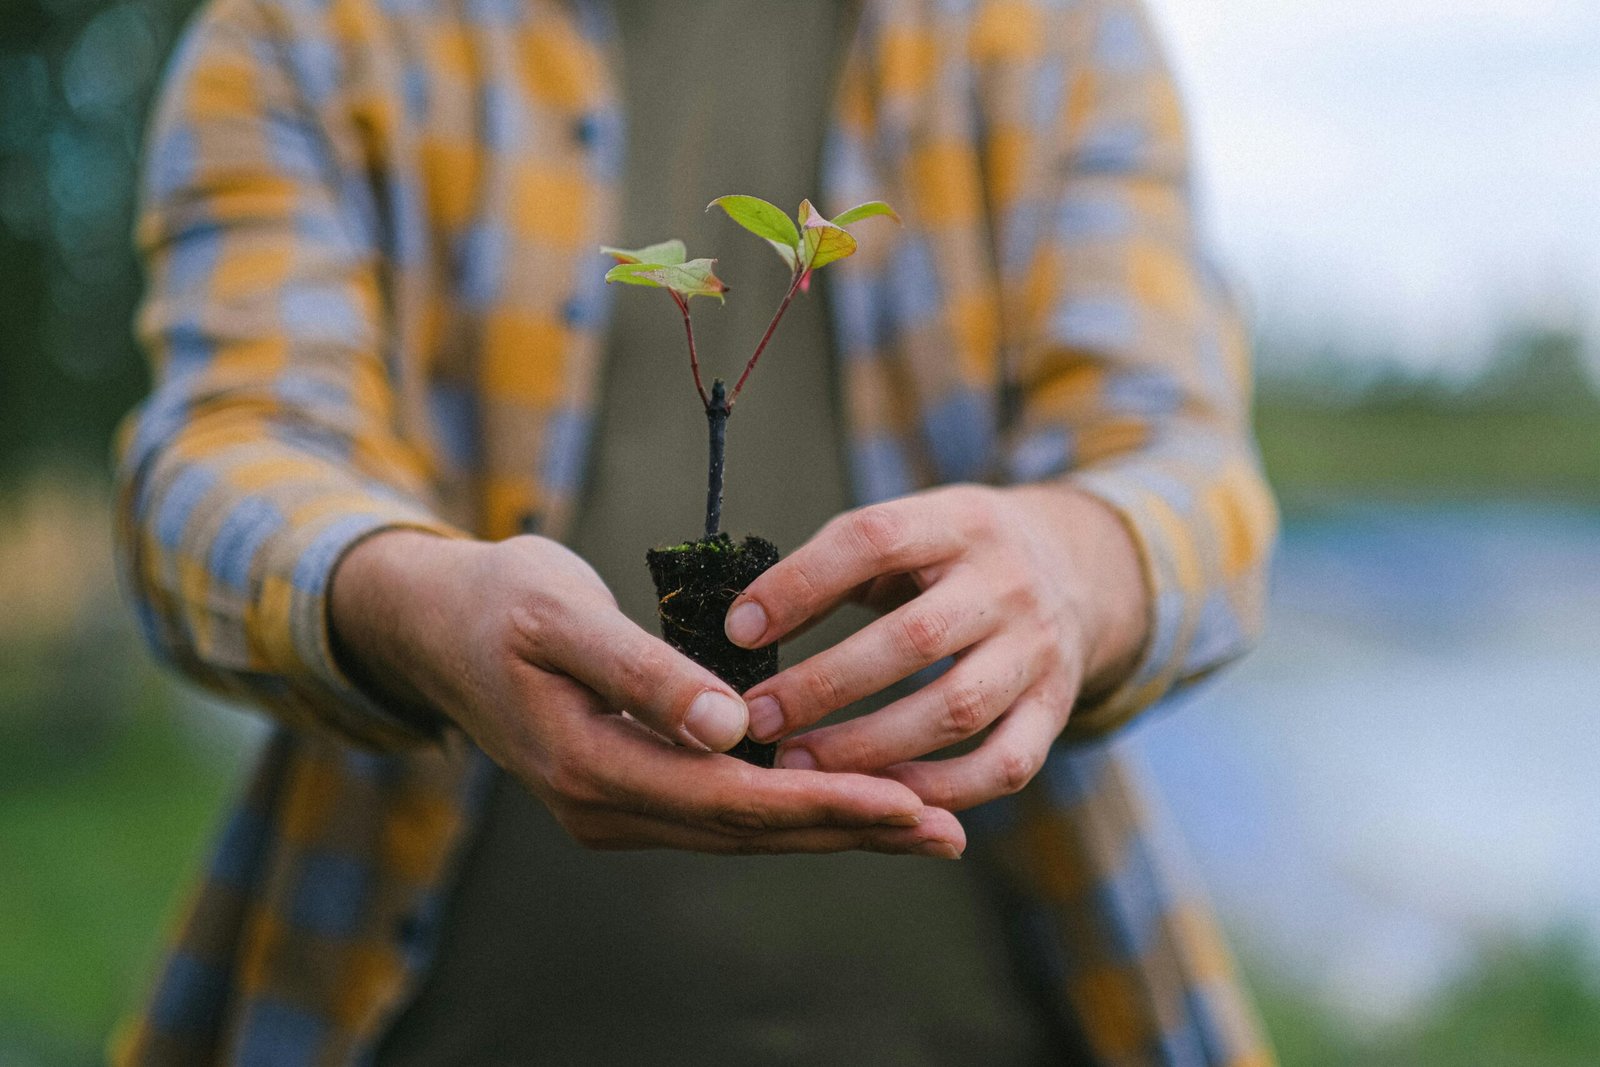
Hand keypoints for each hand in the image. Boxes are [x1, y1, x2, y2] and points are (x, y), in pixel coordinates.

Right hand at [329, 530, 964, 856]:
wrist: (432, 624)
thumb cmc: (498, 601)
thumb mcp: (561, 615)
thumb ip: (644, 670)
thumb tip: (730, 727)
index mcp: (589, 764)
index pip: (730, 797)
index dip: (822, 800)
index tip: (906, 800)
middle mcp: (604, 804)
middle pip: (749, 828)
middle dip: (850, 829)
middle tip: (947, 829)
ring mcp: (613, 807)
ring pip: (741, 827)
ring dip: (831, 826)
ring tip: (922, 824)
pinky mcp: (627, 789)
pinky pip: (723, 809)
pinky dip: (790, 806)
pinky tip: (847, 799)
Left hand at [725, 484, 1148, 811]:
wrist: (1075, 571)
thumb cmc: (951, 559)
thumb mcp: (907, 533)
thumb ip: (833, 568)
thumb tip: (743, 625)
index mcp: (959, 522)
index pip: (874, 540)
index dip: (801, 584)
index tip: (738, 629)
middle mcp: (1007, 583)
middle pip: (914, 639)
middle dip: (825, 684)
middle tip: (756, 719)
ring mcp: (1039, 650)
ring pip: (955, 709)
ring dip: (868, 747)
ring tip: (797, 765)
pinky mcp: (1056, 708)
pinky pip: (1003, 765)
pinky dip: (940, 790)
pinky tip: (877, 797)